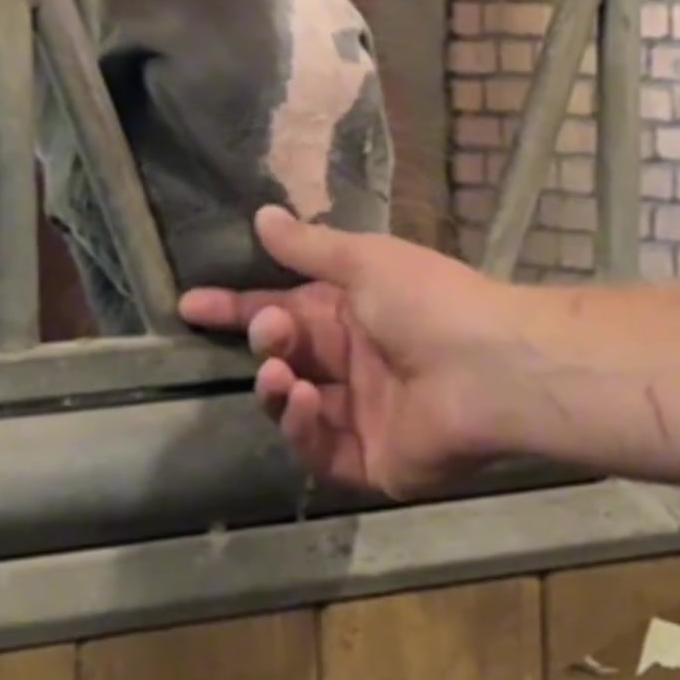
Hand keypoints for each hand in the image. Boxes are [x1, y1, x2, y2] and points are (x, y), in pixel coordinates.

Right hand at [178, 204, 506, 498]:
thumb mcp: (365, 261)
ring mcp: (362, 417)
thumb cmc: (432, 301)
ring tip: (280, 373)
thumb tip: (262, 217)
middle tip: (267, 332)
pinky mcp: (370, 463)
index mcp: (354, 314)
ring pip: (295, 408)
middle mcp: (355, 365)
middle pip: (285, 358)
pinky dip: (303, 426)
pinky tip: (307, 399)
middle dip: (265, 342)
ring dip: (277, 388)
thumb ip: (309, 248)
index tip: (188, 305)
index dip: (236, 309)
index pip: (283, 310)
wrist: (491, 368)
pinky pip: (319, 450)